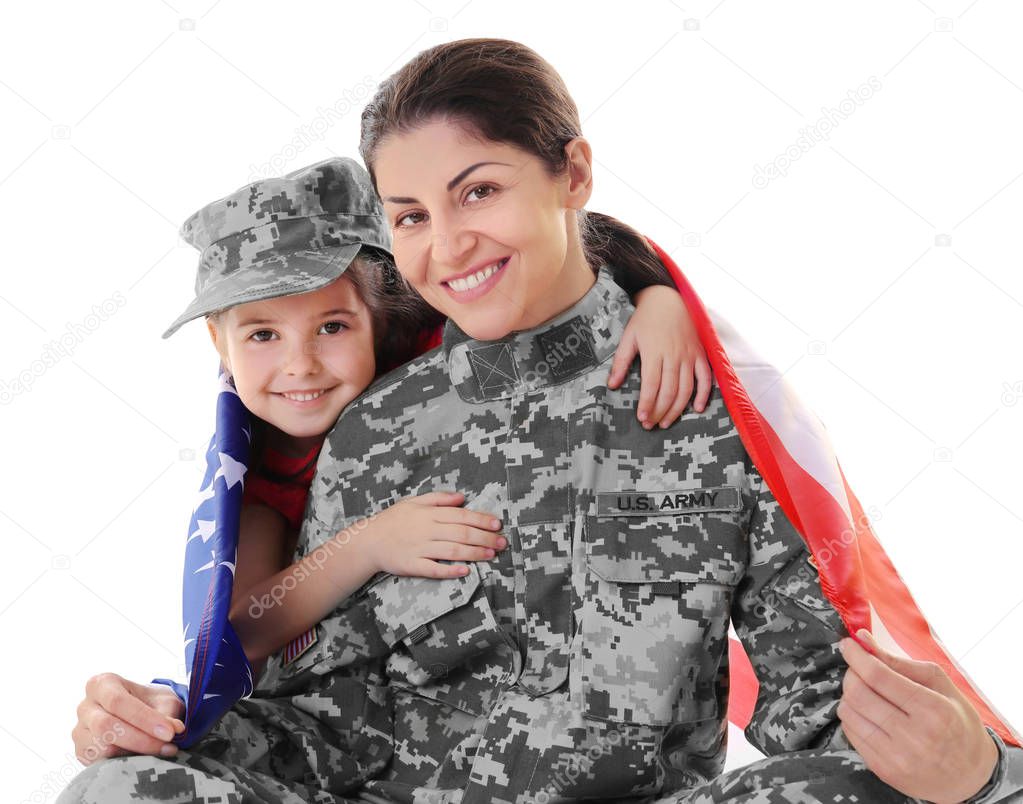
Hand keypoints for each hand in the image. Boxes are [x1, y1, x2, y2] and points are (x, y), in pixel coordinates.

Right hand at [71, 673, 184, 763]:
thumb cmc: (151, 702)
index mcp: (102, 684)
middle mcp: (85, 706)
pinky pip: (99, 763)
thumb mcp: (163, 700)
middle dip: (140, 739)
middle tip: (168, 746)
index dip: (144, 719)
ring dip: (135, 754)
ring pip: (101, 748)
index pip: (118, 701)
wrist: (141, 714)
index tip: (170, 732)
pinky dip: (124, 763)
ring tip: (161, 752)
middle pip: (106, 726)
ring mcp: (80, 731)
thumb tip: (175, 729)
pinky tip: (144, 759)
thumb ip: (168, 713)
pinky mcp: (82, 752)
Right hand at [360, 491, 506, 578]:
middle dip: (485, 538)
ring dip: (474, 554)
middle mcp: (426, 530)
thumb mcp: (414, 501)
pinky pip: (433, 569)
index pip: (461, 515)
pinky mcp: (412, 565)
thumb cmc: (393, 520)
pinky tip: (465, 571)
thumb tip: (462, 497)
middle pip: (461, 534)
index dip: (481, 520)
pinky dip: (449, 571)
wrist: (367, 540)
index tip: (498, 524)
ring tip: (491, 555)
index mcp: (429, 513)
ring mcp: (419, 548)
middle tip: (502, 543)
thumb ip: (439, 498)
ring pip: (452, 551)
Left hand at [607, 284, 712, 428]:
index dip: (647, 404)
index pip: (651, 385)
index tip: (642, 418)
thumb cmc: (645, 319)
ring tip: (666, 422)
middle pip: (669, 391)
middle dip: (660, 411)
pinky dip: (704, 394)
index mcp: (654, 352)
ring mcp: (689, 355)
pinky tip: (697, 409)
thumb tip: (612, 385)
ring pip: (686, 389)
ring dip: (677, 409)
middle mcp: (674, 356)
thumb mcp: (628, 337)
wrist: (668, 299)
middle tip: (651, 425)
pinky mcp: (700, 354)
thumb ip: (621, 361)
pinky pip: (706, 377)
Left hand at [837, 629, 998, 802]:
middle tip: (858, 668)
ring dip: (849, 695)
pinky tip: (869, 713)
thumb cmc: (957, 722)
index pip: (878, 676)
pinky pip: (850, 732)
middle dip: (851, 673)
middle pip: (858, 693)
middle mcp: (914, 736)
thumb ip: (900, 662)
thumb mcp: (941, 685)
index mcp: (933, 710)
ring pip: (848, 712)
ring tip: (866, 692)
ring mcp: (896, 757)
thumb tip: (863, 639)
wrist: (970, 777)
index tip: (849, 644)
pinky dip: (852, 715)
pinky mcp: (882, 769)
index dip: (857, 656)